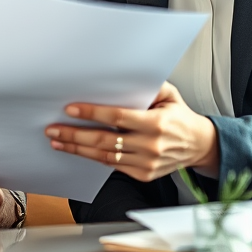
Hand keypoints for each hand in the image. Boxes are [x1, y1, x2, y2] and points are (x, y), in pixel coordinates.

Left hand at [44, 81, 219, 181]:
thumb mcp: (169, 95)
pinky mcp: (144, 174)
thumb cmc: (180, 117)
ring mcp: (147, 163)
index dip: (92, 113)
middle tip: (53, 129)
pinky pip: (113, 166)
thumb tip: (121, 77)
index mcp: (157, 123)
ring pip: (105, 156)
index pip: (117, 117)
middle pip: (105, 140)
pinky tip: (79, 150)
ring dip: (78, 149)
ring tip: (58, 141)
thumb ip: (147, 86)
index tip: (71, 110)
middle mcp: (151, 146)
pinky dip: (94, 157)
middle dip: (75, 135)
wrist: (199, 145)